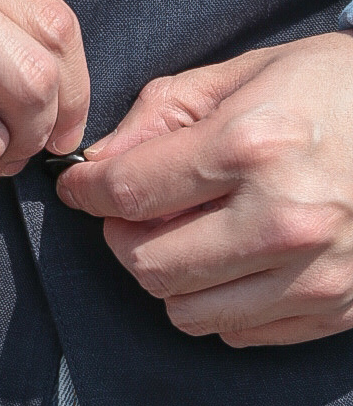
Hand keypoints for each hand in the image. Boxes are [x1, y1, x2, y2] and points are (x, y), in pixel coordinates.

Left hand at [57, 34, 352, 345]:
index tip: (79, 186)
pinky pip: (240, 333)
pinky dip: (219, 304)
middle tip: (132, 211)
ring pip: (188, 311)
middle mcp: (282, 217)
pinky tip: (232, 261)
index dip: (87, 190)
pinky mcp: (338, 309)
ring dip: (167, 277)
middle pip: (150, 262)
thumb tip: (102, 158)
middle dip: (122, 236)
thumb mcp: (247, 72)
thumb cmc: (337, 87)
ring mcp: (315, 272)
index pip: (131, 190)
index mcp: (251, 144)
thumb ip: (165, 112)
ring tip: (183, 236)